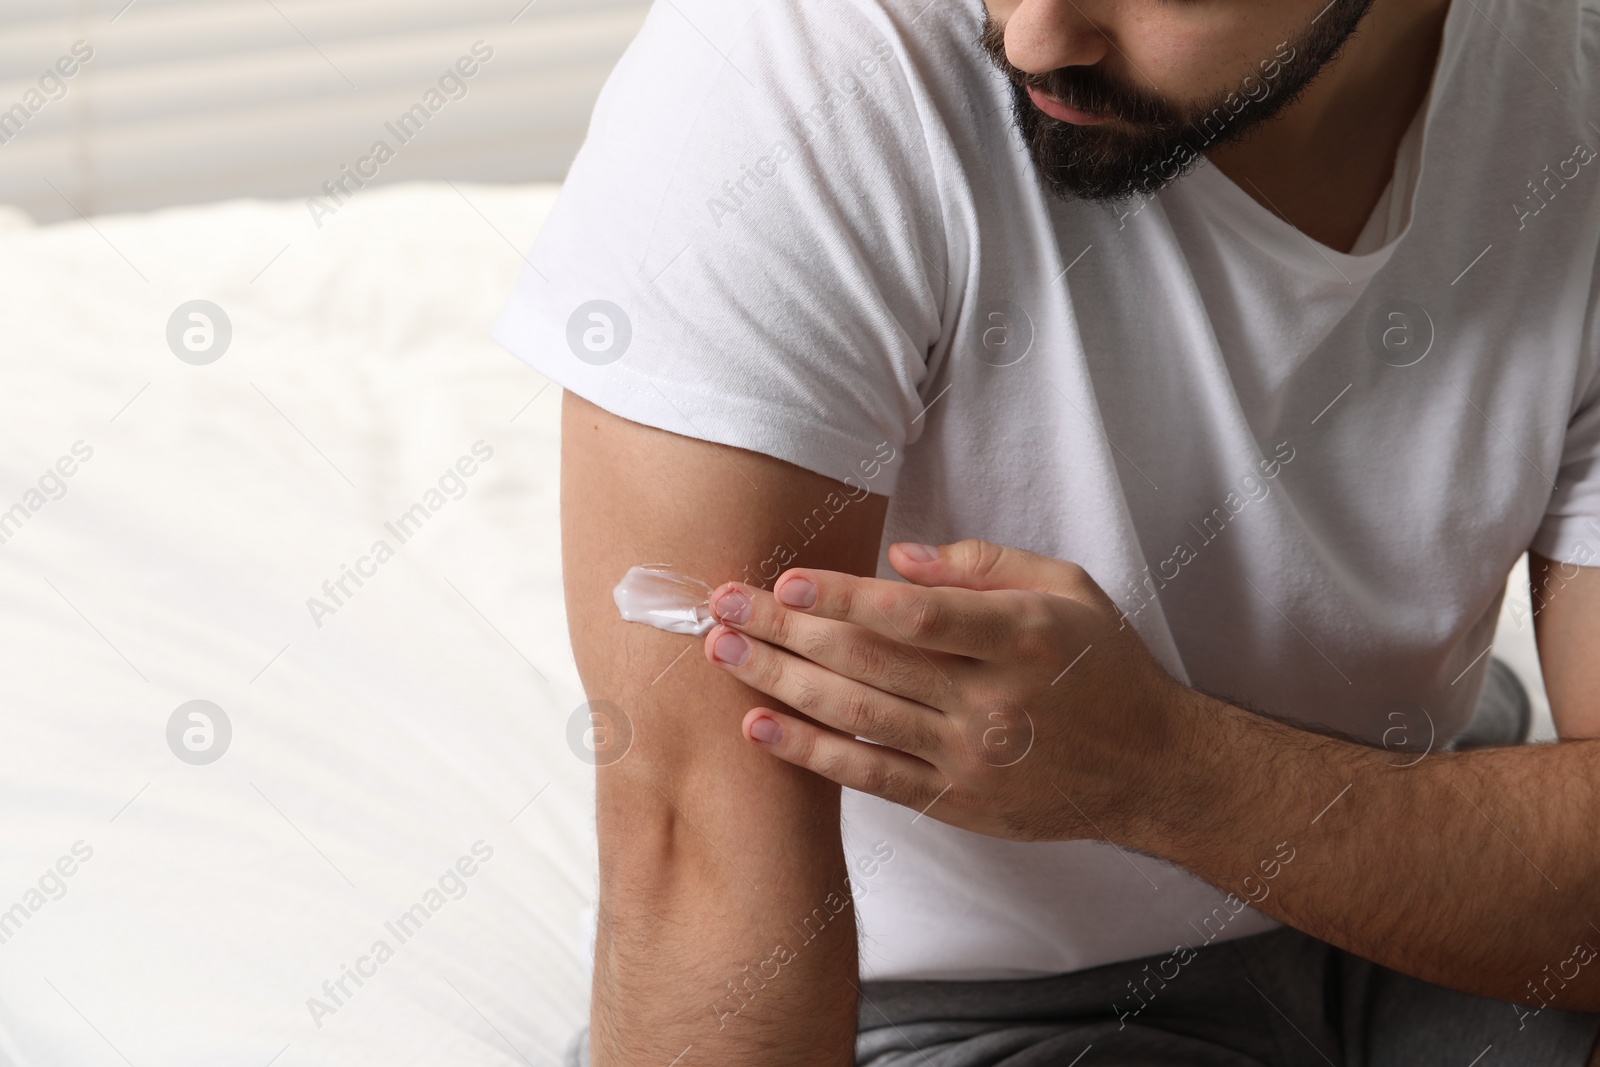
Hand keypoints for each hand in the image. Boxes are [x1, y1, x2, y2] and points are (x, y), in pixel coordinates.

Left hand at [700, 539, 1195, 842]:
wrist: (1151, 768)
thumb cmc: (1104, 666)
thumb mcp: (1067, 589)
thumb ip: (984, 566)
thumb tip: (896, 560)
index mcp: (1019, 636)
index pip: (913, 617)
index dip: (842, 598)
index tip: (786, 580)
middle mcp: (990, 700)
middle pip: (867, 663)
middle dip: (786, 631)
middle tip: (723, 605)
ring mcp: (969, 758)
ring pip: (856, 716)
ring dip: (780, 683)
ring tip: (724, 653)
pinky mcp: (956, 801)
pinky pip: (869, 776)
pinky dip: (810, 752)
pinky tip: (760, 727)